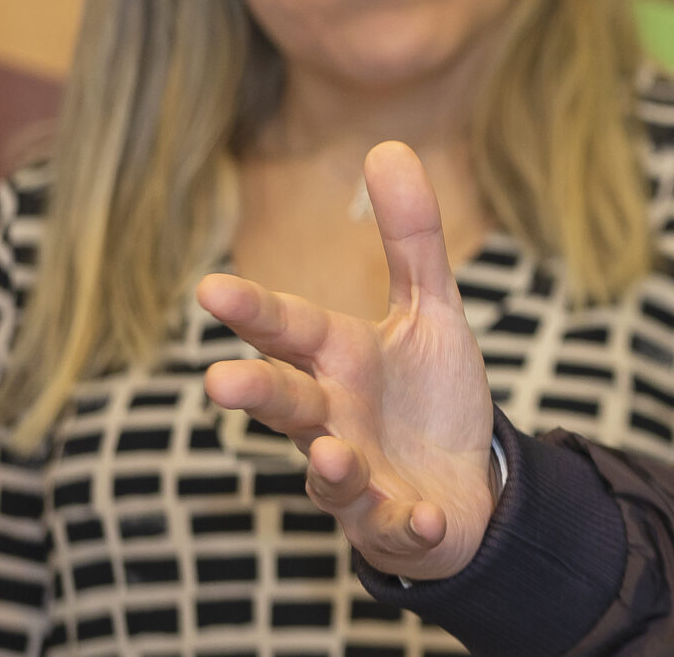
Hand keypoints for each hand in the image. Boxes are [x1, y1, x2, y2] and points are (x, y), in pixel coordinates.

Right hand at [196, 142, 494, 579]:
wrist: (463, 484)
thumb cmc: (427, 395)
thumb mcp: (431, 308)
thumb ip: (411, 237)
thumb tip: (387, 144)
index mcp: (340, 360)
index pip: (290, 328)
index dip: (254, 310)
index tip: (210, 288)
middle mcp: (336, 419)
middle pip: (289, 403)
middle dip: (257, 394)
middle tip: (219, 383)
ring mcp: (361, 478)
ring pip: (331, 477)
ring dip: (329, 468)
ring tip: (330, 455)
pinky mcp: (397, 524)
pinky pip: (397, 529)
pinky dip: (406, 524)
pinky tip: (419, 514)